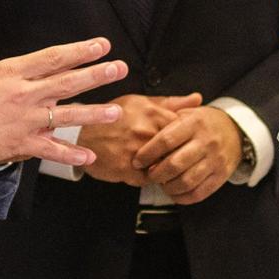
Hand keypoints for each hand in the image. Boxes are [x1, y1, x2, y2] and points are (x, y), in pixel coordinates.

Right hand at [0, 13, 126, 166]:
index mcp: (12, 72)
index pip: (53, 58)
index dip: (80, 51)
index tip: (101, 45)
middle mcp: (26, 95)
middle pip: (68, 82)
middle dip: (97, 75)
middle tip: (120, 68)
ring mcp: (27, 121)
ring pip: (67, 116)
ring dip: (94, 114)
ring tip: (117, 111)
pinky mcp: (23, 144)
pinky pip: (51, 151)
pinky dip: (70, 156)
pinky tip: (89, 158)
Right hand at [78, 93, 201, 184]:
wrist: (81, 135)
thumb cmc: (113, 117)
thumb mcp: (140, 102)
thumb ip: (170, 103)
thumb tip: (198, 100)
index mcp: (151, 113)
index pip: (184, 129)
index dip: (187, 138)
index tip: (184, 141)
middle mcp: (145, 131)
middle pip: (176, 150)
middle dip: (176, 154)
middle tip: (173, 155)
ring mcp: (135, 152)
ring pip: (164, 166)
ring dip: (164, 167)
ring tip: (158, 163)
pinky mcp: (126, 170)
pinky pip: (149, 179)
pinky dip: (150, 177)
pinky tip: (143, 170)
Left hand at [134, 105, 243, 204]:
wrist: (235, 130)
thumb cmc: (203, 122)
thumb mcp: (186, 112)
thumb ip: (164, 118)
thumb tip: (140, 132)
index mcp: (194, 122)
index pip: (166, 140)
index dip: (148, 153)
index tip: (137, 161)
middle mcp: (206, 141)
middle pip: (175, 164)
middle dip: (156, 174)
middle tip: (149, 175)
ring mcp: (215, 160)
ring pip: (186, 181)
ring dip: (168, 187)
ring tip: (162, 183)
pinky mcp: (221, 175)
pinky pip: (199, 193)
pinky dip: (182, 197)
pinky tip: (174, 192)